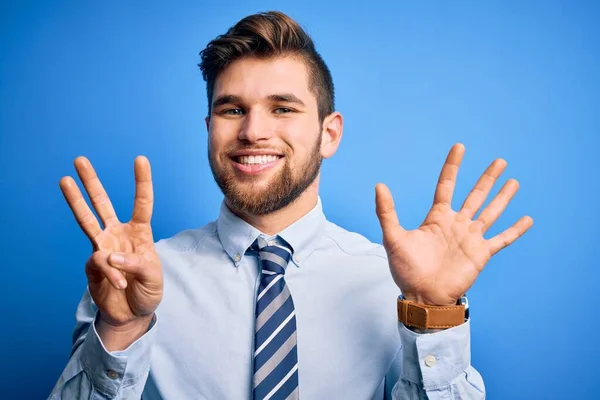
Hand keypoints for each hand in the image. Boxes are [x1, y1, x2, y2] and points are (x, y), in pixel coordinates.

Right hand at [59, 156, 162, 326]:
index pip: (141, 203)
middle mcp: (118, 234)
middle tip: (80, 160)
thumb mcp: (154, 277)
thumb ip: (138, 264)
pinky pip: (100, 263)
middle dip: (92, 182)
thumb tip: (112, 255)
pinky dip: (111, 274)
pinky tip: (120, 285)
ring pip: (86, 220)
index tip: (140, 159)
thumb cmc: (147, 290)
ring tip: (64, 180)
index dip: (141, 182)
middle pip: (103, 204)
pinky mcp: (93, 265)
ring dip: (75, 201)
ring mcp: (103, 247)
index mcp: (139, 232)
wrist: (132, 314)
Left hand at [375, 143, 532, 305]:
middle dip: (487, 178)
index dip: (453, 166)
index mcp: (437, 218)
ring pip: (491, 212)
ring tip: (514, 182)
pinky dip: (514, 230)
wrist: (422, 296)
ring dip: (502, 198)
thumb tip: (379, 185)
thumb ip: (386, 212)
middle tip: (500, 161)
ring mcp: (470, 238)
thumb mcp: (393, 238)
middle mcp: (456, 224)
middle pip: (475, 194)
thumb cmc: (406, 270)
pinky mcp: (481, 254)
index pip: (447, 185)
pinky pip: (502, 239)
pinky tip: (527, 219)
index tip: (460, 147)